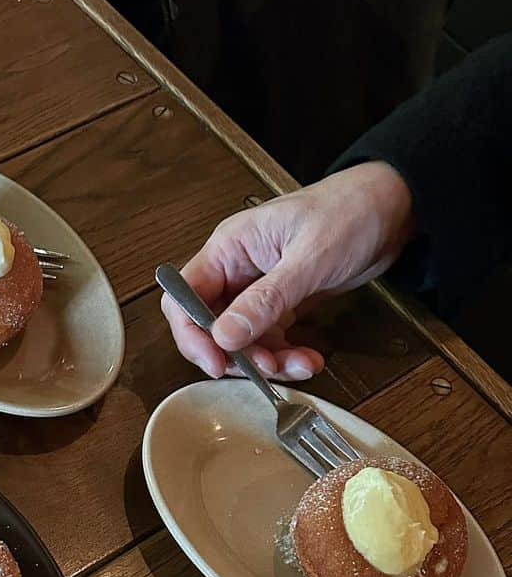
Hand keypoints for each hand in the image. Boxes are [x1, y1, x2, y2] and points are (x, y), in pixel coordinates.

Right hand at [162, 161, 415, 380]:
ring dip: (267, 360)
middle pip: (210, 326)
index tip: (217, 363)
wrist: (393, 207)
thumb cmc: (350, 213)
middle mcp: (235, 270)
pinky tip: (309, 359)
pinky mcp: (280, 303)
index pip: (184, 297)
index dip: (191, 335)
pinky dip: (286, 356)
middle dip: (237, 354)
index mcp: (229, 248)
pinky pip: (269, 339)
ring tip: (301, 366)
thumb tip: (224, 337)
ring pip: (242, 340)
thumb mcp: (308, 259)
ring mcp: (257, 288)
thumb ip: (265, 300)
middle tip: (266, 369)